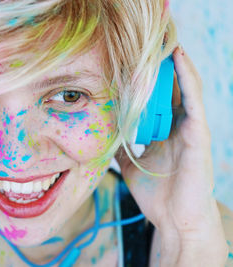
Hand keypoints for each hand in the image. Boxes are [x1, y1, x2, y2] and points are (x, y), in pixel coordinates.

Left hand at [116, 46, 227, 265]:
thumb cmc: (157, 194)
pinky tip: (179, 58)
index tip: (131, 60)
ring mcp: (191, 129)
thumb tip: (106, 136)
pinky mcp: (199, 135)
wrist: (175, 220)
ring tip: (162, 40)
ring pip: (184, 88)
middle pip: (169, 89)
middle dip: (158, 67)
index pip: (156, 98)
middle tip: (144, 44)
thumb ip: (122, 148)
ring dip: (174, 63)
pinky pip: (194, 100)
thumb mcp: (131, 165)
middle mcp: (178, 126)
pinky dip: (188, 78)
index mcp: (164, 132)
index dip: (146, 79)